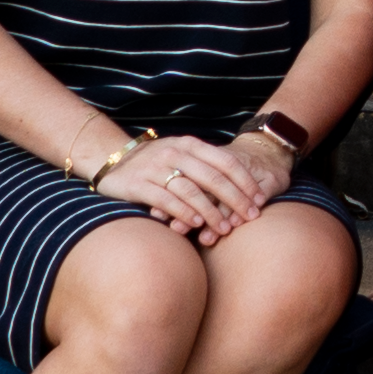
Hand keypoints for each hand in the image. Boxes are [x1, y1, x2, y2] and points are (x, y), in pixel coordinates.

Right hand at [99, 134, 259, 237]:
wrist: (113, 161)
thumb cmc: (155, 162)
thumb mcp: (181, 154)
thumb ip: (204, 165)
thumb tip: (242, 186)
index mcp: (189, 145)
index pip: (226, 161)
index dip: (245, 182)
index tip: (259, 200)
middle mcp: (175, 153)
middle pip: (213, 178)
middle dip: (235, 200)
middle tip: (250, 218)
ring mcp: (156, 168)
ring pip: (192, 191)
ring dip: (211, 212)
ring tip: (225, 228)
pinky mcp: (139, 184)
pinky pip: (166, 199)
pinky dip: (183, 213)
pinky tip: (196, 224)